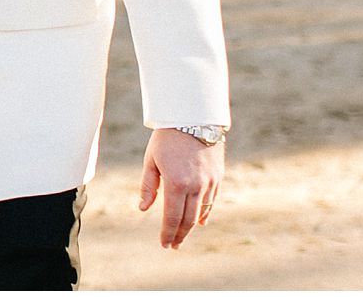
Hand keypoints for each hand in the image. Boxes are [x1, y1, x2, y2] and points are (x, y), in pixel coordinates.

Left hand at [139, 128, 224, 248]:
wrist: (193, 117)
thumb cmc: (166, 138)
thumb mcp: (151, 160)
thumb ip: (148, 186)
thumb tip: (144, 208)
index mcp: (176, 183)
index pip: (172, 217)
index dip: (168, 233)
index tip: (164, 244)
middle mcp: (196, 186)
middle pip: (188, 220)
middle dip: (180, 235)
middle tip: (173, 246)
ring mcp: (209, 182)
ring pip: (201, 212)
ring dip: (191, 226)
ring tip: (182, 235)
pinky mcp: (218, 177)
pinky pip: (212, 201)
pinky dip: (205, 213)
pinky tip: (199, 220)